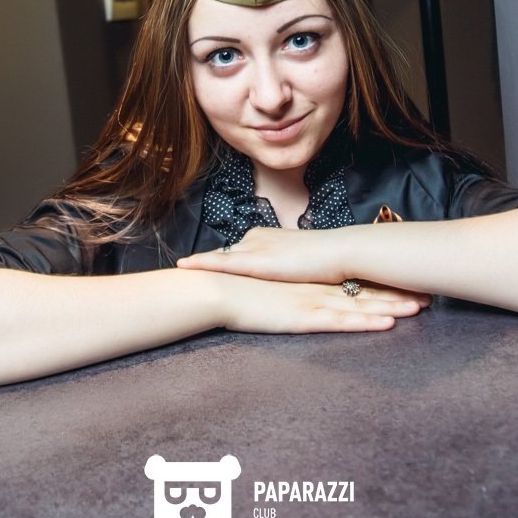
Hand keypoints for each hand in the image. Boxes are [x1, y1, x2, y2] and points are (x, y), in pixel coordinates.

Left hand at [178, 226, 350, 283]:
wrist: (340, 253)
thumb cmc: (329, 261)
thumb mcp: (303, 264)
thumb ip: (288, 270)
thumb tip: (284, 279)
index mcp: (266, 238)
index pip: (237, 251)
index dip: (220, 260)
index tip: (202, 265)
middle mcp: (255, 239)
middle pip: (223, 254)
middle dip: (203, 263)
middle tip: (181, 268)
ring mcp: (254, 248)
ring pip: (217, 257)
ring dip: (198, 264)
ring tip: (177, 271)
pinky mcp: (255, 262)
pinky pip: (221, 264)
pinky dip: (201, 265)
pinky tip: (184, 267)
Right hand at [207, 272, 426, 333]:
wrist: (218, 288)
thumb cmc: (239, 289)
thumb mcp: (271, 286)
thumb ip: (288, 286)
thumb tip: (297, 287)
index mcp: (312, 281)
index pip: (355, 280)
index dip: (383, 282)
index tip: (410, 282)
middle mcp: (318, 288)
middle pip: (366, 290)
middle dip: (399, 294)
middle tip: (431, 296)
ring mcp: (313, 301)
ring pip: (361, 304)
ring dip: (392, 307)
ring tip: (422, 308)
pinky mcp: (304, 317)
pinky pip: (342, 321)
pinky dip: (366, 321)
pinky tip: (387, 323)